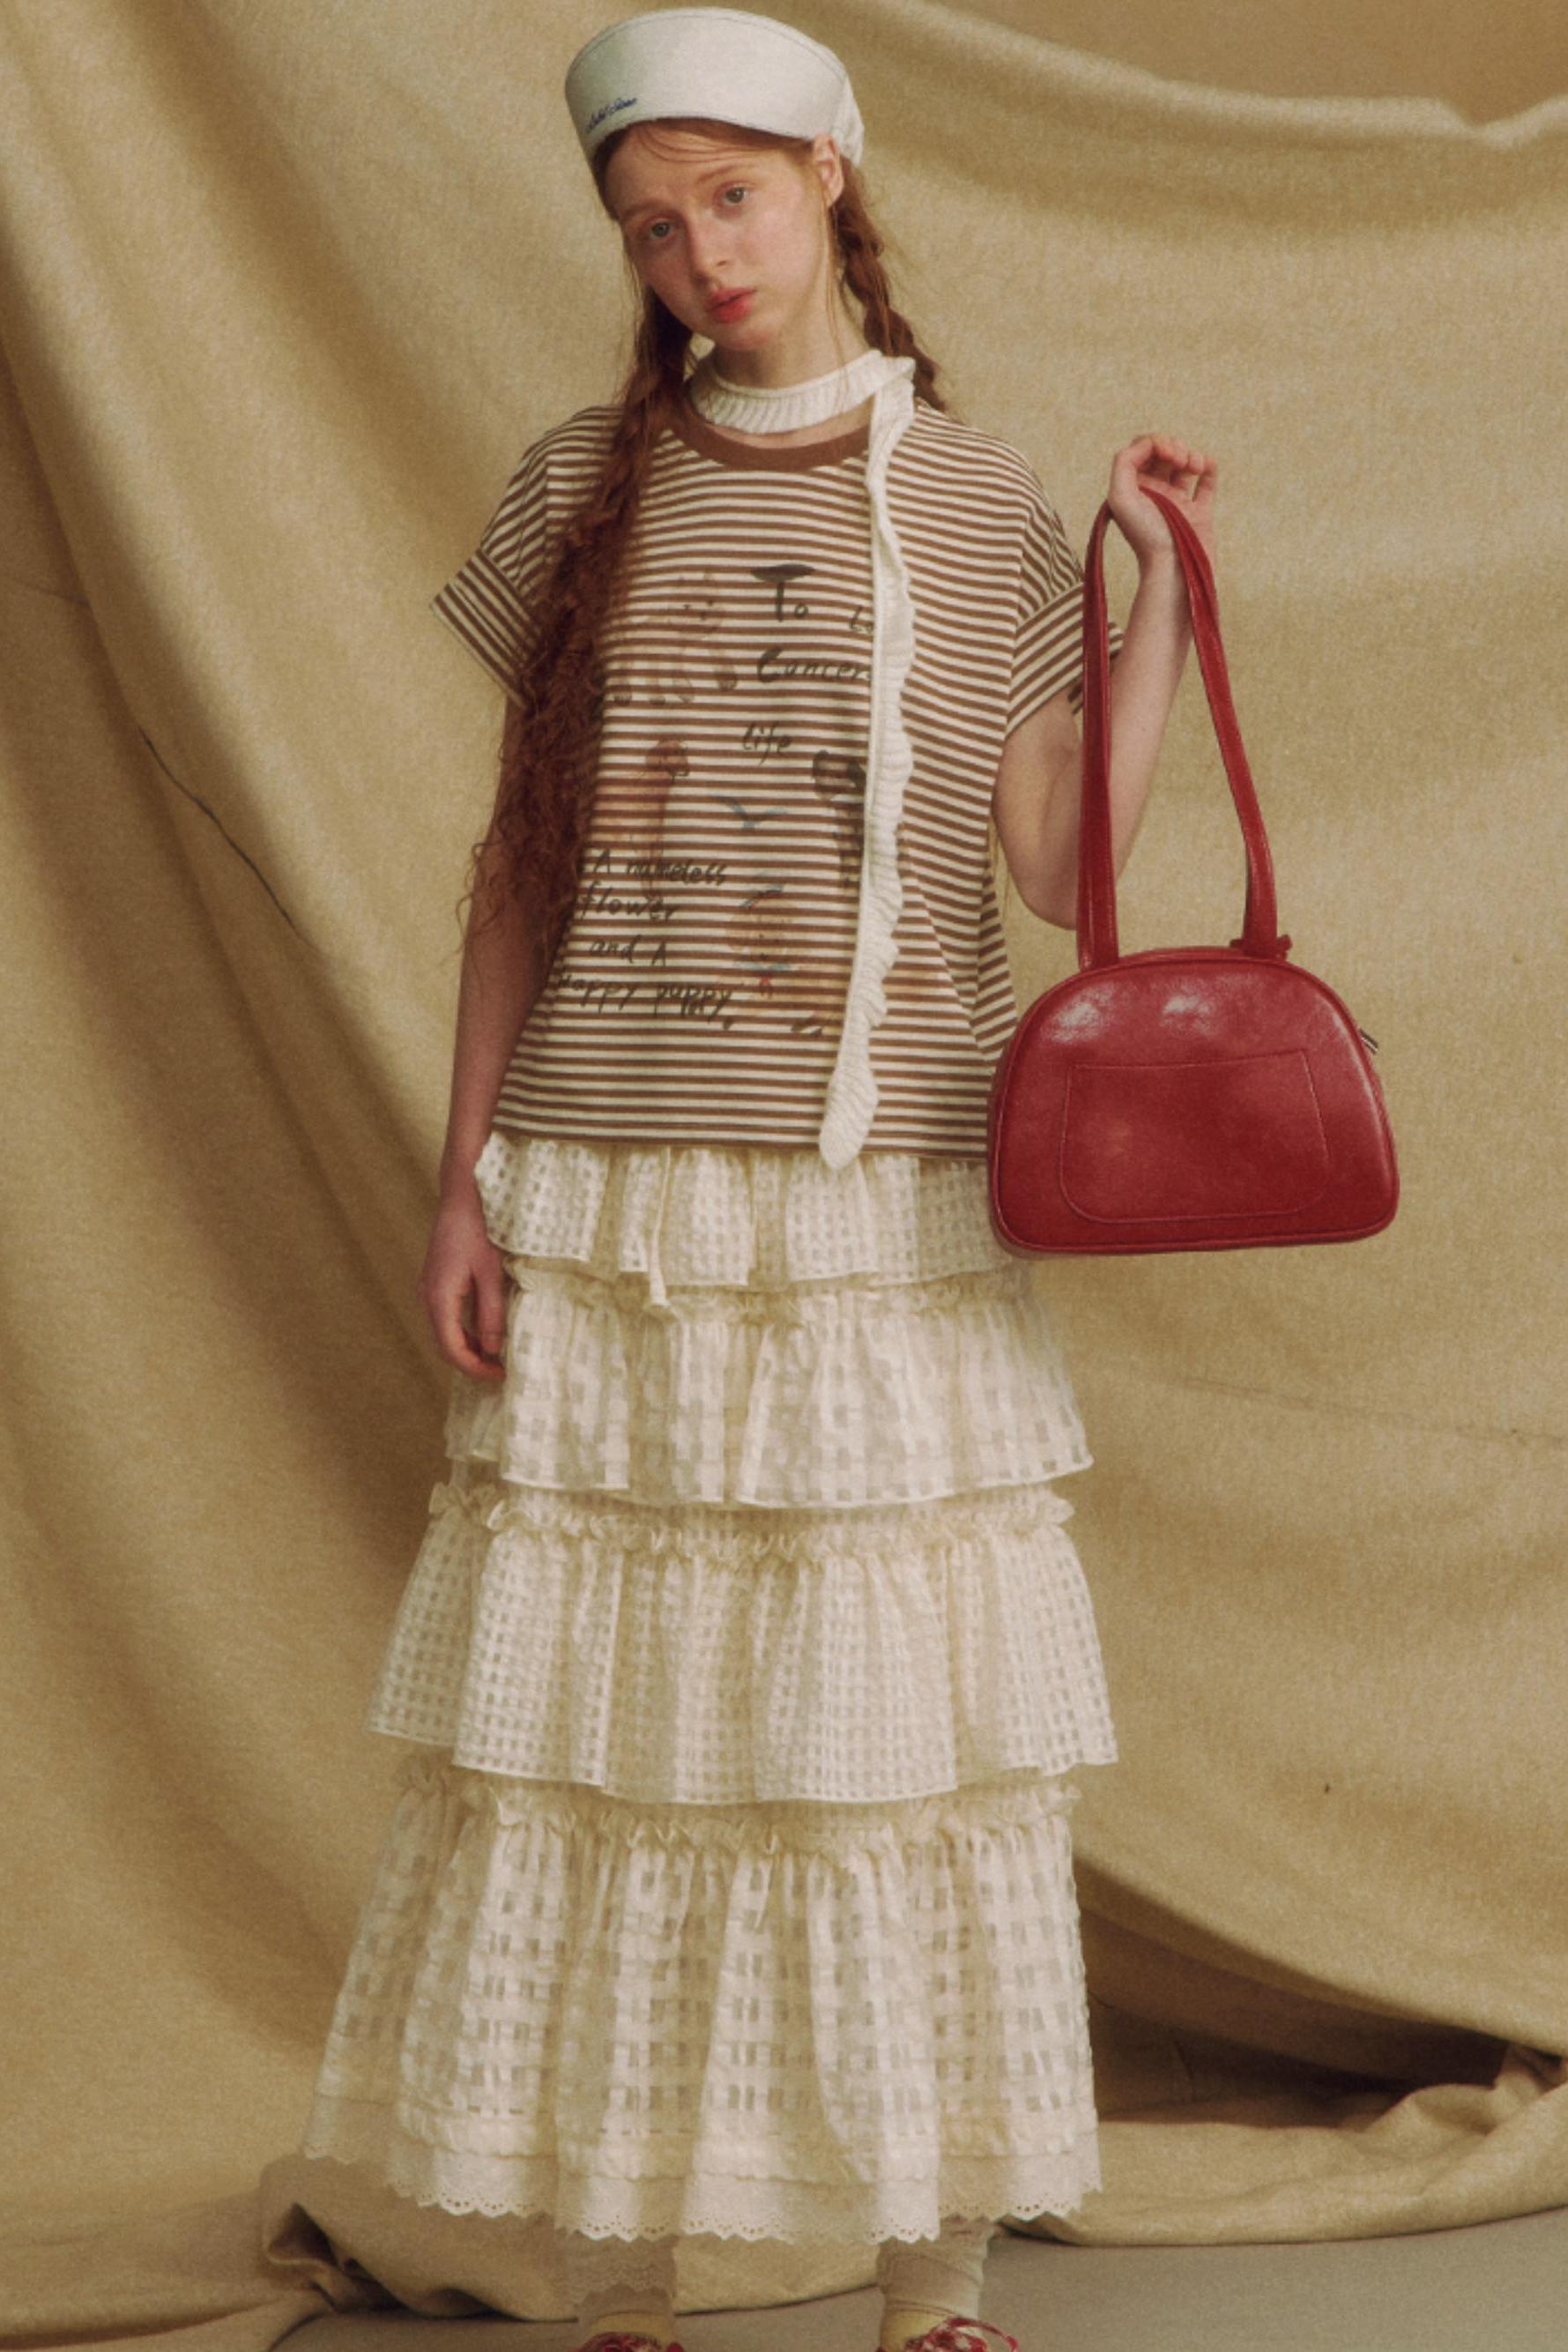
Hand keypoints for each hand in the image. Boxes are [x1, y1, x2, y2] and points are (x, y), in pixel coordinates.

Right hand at [418, 1185, 508, 1382]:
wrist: (462, 1194)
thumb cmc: (479, 1229)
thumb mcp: (491, 1273)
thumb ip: (491, 1313)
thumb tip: (492, 1349)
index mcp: (439, 1298)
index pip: (452, 1349)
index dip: (475, 1368)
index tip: (499, 1376)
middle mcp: (428, 1297)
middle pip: (444, 1344)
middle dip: (470, 1362)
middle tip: (499, 1371)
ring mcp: (429, 1288)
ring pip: (444, 1331)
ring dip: (467, 1347)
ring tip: (496, 1355)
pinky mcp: (436, 1280)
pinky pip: (446, 1315)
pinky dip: (463, 1330)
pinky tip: (485, 1330)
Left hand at [1108, 433, 1217, 567]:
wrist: (1174, 569)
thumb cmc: (1146, 536)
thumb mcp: (1120, 497)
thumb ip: (1124, 462)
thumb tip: (1147, 443)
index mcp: (1134, 489)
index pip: (1143, 449)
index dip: (1156, 442)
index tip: (1166, 455)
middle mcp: (1154, 494)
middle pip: (1164, 452)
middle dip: (1175, 447)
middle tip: (1179, 460)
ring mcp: (1178, 502)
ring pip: (1184, 463)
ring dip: (1192, 455)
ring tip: (1194, 467)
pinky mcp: (1199, 512)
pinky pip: (1206, 481)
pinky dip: (1209, 468)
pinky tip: (1206, 468)